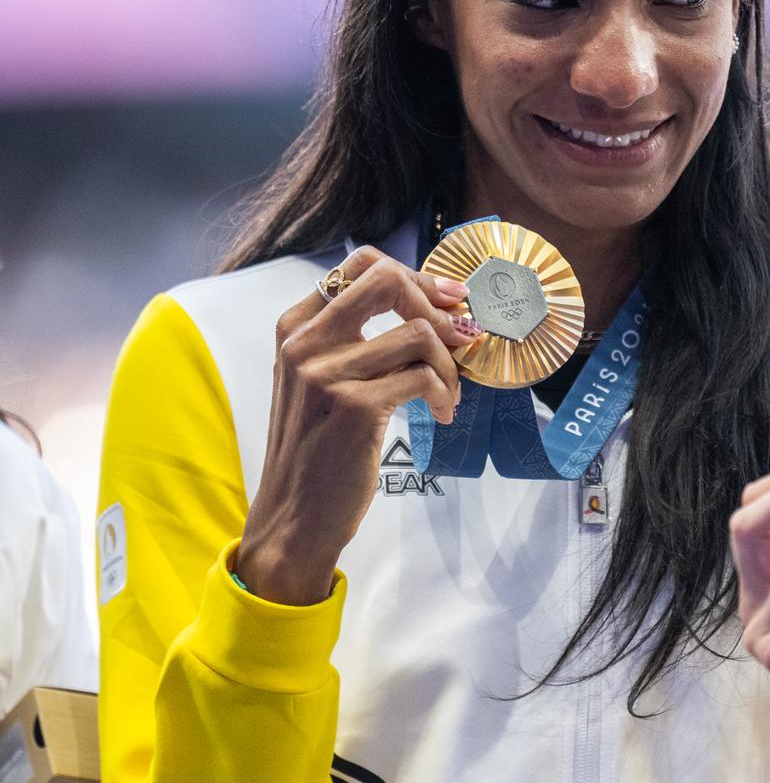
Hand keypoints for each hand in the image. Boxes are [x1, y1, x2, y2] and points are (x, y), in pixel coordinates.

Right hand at [234, 246, 478, 604]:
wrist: (294, 518)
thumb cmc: (317, 447)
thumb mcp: (319, 381)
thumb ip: (355, 340)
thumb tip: (434, 304)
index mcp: (295, 328)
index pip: (360, 264)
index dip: (415, 274)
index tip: (448, 298)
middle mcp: (304, 343)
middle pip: (388, 279)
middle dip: (437, 303)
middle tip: (462, 335)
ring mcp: (325, 373)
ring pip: (418, 331)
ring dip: (449, 362)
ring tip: (448, 392)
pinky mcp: (354, 406)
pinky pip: (423, 376)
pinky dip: (445, 393)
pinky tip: (442, 414)